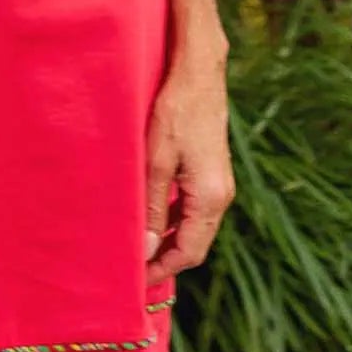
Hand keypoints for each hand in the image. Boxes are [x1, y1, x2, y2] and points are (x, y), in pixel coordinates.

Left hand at [144, 42, 234, 287]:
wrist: (198, 71)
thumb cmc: (175, 111)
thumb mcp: (155, 161)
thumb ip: (151, 207)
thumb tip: (145, 249)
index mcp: (211, 198)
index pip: (188, 253)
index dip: (161, 270)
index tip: (134, 280)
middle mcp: (221, 196)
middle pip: (194, 245)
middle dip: (164, 259)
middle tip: (130, 267)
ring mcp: (218, 183)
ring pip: (193, 227)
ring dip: (167, 240)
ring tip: (135, 246)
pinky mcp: (211, 170)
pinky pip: (194, 208)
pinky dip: (173, 220)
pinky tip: (149, 216)